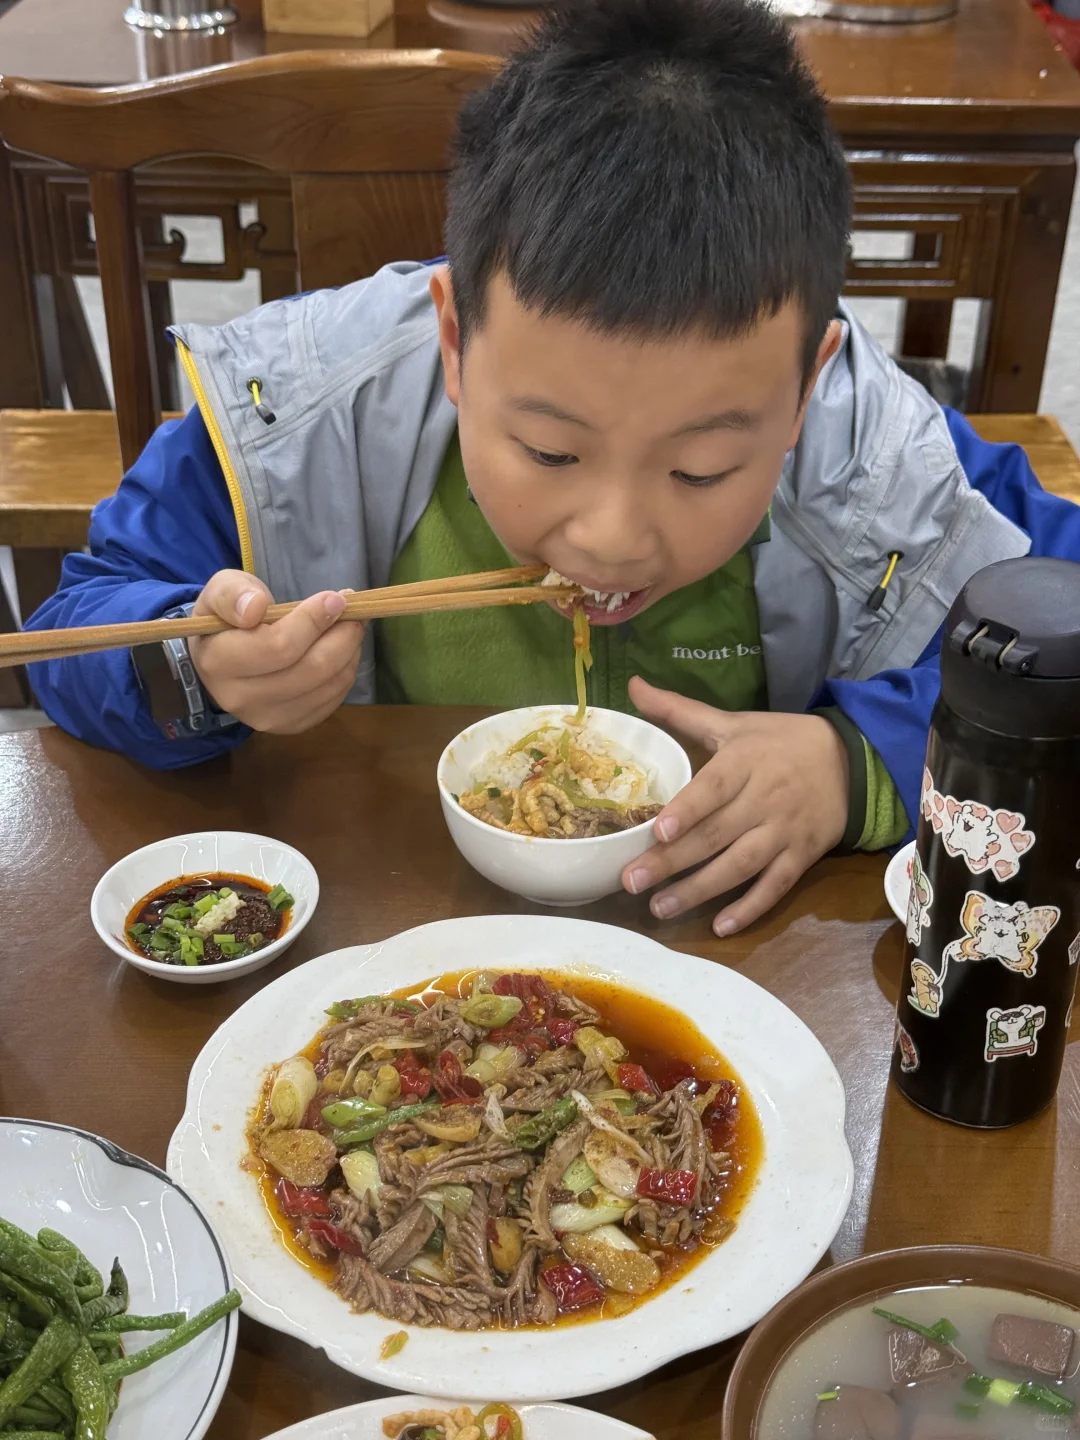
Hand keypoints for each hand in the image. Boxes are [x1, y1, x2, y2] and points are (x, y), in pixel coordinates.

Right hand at [189, 570, 363, 733]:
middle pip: (311, 669)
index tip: (334, 598)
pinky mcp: (291, 725)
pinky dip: (346, 670)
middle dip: (342, 636)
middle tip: (355, 611)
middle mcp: (241, 698)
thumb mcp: (222, 591)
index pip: (279, 646)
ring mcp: (268, 718)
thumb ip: (233, 594)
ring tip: (349, 626)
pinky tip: (341, 651)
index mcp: (219, 662)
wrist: (222, 659)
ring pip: (328, 685)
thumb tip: (255, 607)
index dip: (313, 620)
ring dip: (350, 651)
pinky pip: (334, 699)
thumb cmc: (228, 617)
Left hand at [622, 677, 848, 934]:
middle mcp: (765, 799)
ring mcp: (785, 832)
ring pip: (741, 866)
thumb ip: (679, 711)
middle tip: (633, 882)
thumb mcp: (733, 721)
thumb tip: (632, 685)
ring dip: (701, 890)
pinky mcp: (802, 857)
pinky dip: (750, 908)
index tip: (660, 831)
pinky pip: (776, 887)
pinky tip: (720, 927)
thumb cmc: (779, 741)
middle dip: (674, 861)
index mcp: (746, 761)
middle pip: (717, 834)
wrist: (850, 761)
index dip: (690, 809)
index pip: (715, 788)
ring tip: (661, 908)